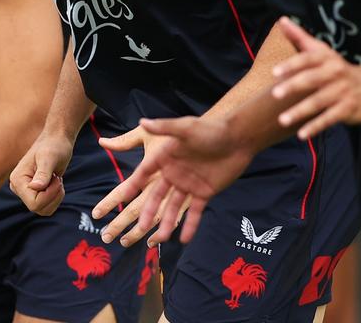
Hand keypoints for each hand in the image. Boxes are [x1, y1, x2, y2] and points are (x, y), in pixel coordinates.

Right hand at [9, 131, 73, 214]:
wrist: (57, 140)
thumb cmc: (54, 146)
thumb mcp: (49, 158)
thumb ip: (43, 173)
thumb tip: (35, 187)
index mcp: (17, 180)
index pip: (34, 203)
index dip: (49, 195)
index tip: (56, 178)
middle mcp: (18, 187)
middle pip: (38, 208)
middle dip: (53, 195)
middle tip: (56, 177)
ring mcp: (25, 191)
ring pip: (43, 210)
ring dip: (55, 196)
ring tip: (55, 179)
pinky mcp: (33, 193)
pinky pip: (46, 207)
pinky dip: (55, 197)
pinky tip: (55, 182)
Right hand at [93, 115, 251, 244]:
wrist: (238, 138)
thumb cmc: (211, 129)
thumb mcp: (186, 127)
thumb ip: (165, 127)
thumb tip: (142, 121)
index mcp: (166, 157)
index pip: (145, 173)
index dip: (133, 185)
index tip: (121, 199)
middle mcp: (174, 173)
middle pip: (157, 196)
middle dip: (148, 212)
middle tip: (140, 227)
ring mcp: (188, 184)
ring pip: (174, 207)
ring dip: (167, 222)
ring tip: (161, 239)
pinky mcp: (204, 193)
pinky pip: (195, 212)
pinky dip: (190, 226)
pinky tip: (183, 239)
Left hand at [272, 17, 360, 139]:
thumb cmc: (337, 68)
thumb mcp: (321, 51)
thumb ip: (300, 37)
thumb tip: (281, 20)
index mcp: (326, 58)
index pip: (307, 59)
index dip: (291, 65)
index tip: (274, 72)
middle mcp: (335, 73)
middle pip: (312, 79)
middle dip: (293, 86)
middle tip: (275, 94)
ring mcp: (343, 92)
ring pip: (319, 102)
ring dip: (300, 111)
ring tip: (282, 120)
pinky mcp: (349, 108)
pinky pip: (330, 118)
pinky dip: (315, 126)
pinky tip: (301, 134)